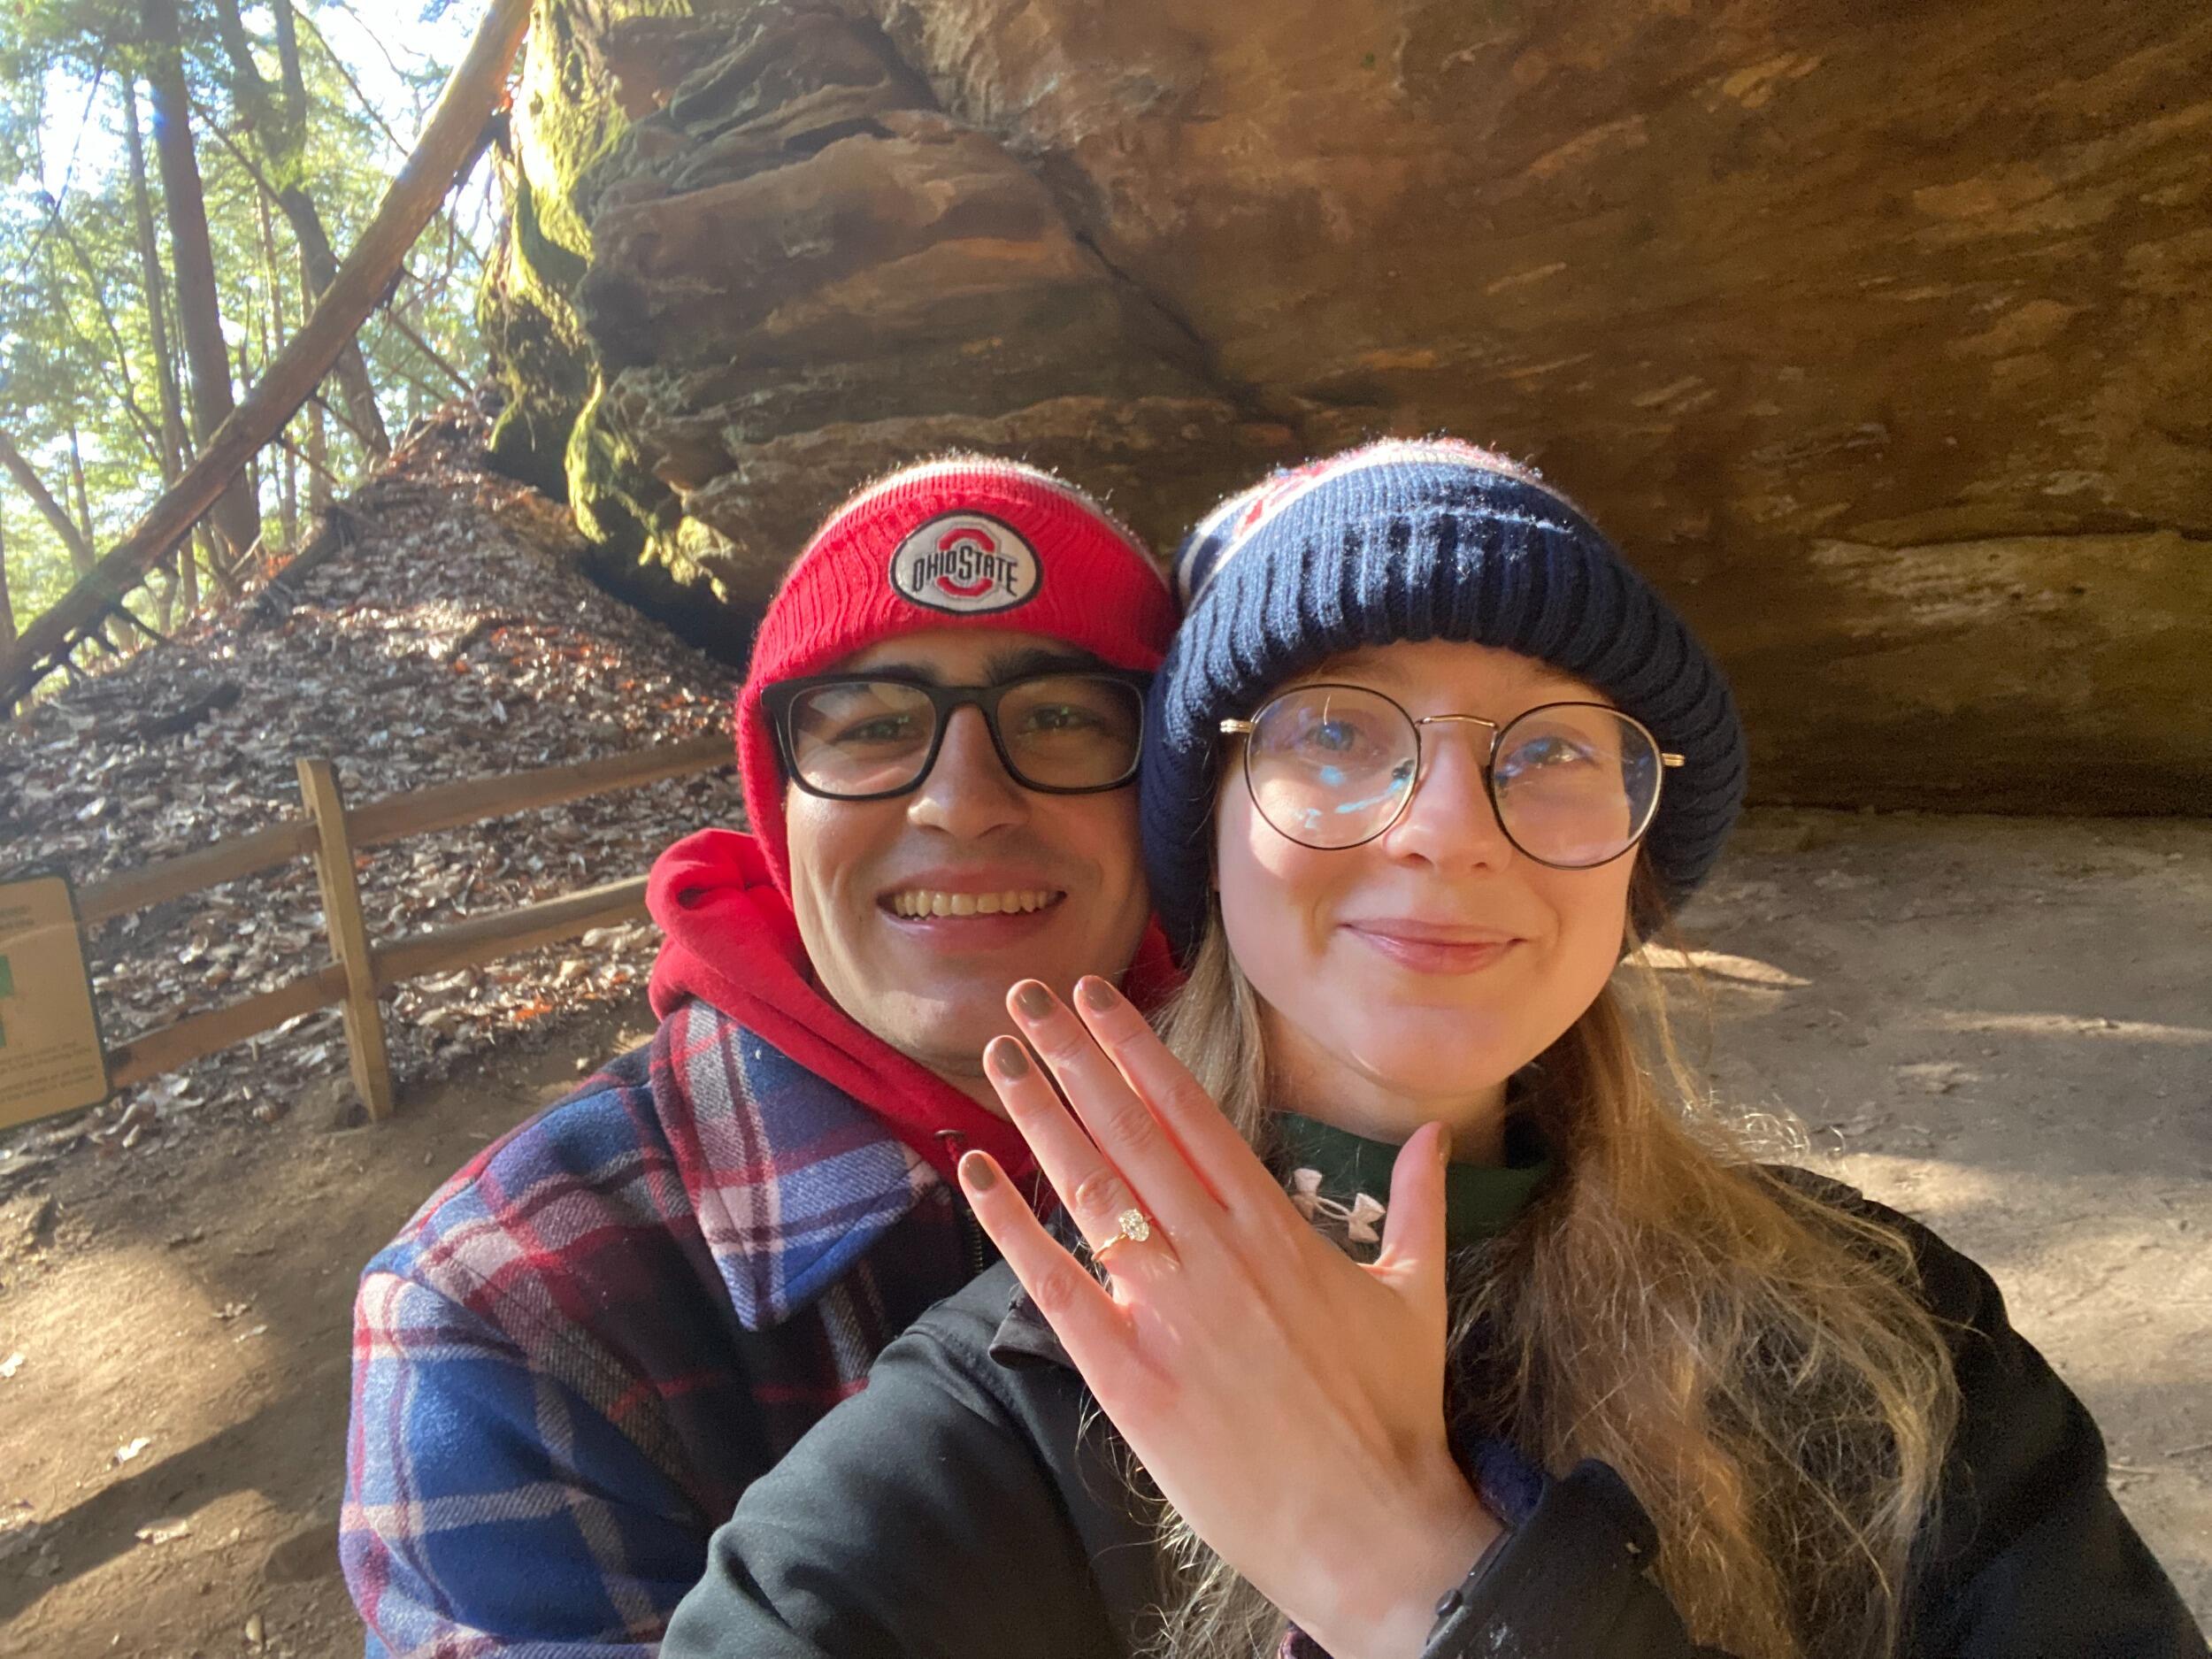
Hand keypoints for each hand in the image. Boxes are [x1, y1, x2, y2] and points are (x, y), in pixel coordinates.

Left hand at [958, 976, 1499, 1658]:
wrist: (1371, 1531)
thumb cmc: (1393, 1414)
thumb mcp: (1415, 1295)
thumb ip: (1416, 1204)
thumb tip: (1427, 1133)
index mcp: (1277, 1229)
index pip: (1191, 1115)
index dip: (1137, 1051)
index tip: (1097, 1000)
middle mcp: (1217, 1254)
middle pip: (1130, 1134)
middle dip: (1074, 1058)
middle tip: (1028, 998)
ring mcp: (1170, 1313)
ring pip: (1091, 1193)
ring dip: (1039, 1118)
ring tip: (998, 1059)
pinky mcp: (1131, 1377)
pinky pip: (1057, 1288)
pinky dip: (1013, 1228)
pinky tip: (978, 1175)